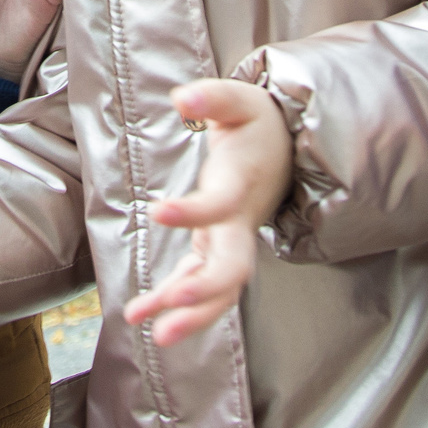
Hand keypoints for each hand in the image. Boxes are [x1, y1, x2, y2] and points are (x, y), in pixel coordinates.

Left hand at [122, 79, 291, 347]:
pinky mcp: (220, 249)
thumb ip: (212, 97)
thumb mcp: (239, 100)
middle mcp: (240, 221)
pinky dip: (176, 303)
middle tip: (168, 316)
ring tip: (151, 331)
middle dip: (202, 295)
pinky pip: (203, 284)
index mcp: (241, 183)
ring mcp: (232, 240)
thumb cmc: (257, 124)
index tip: (157, 211)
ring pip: (220, 290)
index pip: (220, 205)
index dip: (193, 212)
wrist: (285, 147)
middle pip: (232, 270)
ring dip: (190, 315)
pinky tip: (143, 315)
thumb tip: (183, 98)